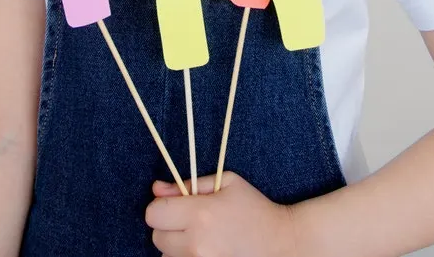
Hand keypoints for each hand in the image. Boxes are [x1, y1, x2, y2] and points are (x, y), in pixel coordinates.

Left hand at [145, 171, 296, 256]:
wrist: (280, 243)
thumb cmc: (254, 208)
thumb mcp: (226, 182)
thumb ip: (190, 183)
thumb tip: (157, 188)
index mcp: (200, 214)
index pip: (153, 213)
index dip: (162, 206)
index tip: (175, 205)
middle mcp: (196, 244)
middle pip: (157, 237)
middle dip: (169, 226)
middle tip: (191, 221)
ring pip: (166, 256)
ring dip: (176, 246)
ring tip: (201, 237)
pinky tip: (204, 250)